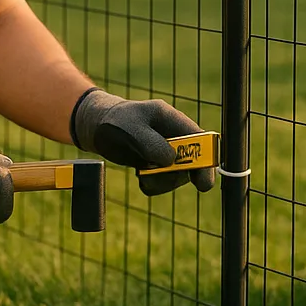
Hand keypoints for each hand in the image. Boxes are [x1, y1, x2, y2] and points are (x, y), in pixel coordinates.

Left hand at [70, 88, 215, 195]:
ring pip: (179, 176)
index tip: (202, 182)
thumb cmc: (116, 121)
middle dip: (179, 175)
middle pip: (195, 162)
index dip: (206, 160)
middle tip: (160, 179)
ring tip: (142, 174)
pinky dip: (154, 185)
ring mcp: (169, 152)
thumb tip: (171, 160)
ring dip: (163, 181)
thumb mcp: (131, 127)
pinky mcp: (159, 165)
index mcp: (174, 119)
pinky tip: (141, 177)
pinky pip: (164, 182)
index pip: (201, 139)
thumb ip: (151, 143)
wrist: (99, 129)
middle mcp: (176, 137)